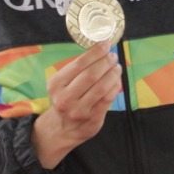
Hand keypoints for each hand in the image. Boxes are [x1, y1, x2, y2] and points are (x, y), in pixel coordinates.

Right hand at [32, 42, 121, 168]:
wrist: (62, 128)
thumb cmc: (66, 99)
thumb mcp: (63, 83)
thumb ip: (78, 69)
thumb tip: (101, 50)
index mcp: (56, 84)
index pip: (79, 64)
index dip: (95, 53)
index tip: (105, 44)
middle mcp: (65, 98)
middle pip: (91, 75)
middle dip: (105, 62)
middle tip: (113, 56)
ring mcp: (79, 110)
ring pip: (101, 87)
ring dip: (113, 73)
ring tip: (117, 67)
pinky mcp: (92, 119)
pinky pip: (108, 98)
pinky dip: (115, 86)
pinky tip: (117, 80)